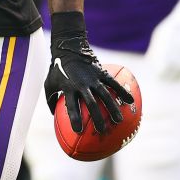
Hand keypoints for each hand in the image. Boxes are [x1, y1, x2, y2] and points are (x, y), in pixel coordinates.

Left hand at [44, 13, 133, 134]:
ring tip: (118, 120)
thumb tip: (54, 116)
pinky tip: (130, 101)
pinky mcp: (101, 72)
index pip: (71, 106)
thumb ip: (51, 100)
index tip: (78, 131)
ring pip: (104, 95)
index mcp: (68, 88)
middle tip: (101, 131)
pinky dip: (122, 91)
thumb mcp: (49, 83)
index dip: (74, 118)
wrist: (68, 48)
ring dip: (112, 108)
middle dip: (97, 118)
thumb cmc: (57, 68)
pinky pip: (113, 83)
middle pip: (91, 103)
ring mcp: (92, 78)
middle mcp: (82, 84)